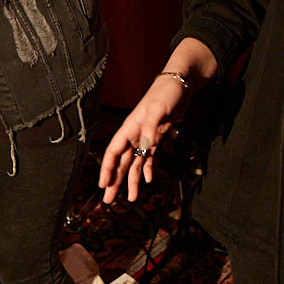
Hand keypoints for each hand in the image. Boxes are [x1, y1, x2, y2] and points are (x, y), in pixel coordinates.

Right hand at [98, 73, 189, 202]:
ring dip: (131, 180)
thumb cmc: (166, 93)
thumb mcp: (158, 110)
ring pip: (134, 163)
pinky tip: (146, 180)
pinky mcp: (156, 138)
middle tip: (108, 199)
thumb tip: (141, 148)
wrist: (180, 84)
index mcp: (130, 128)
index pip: (114, 151)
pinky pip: (148, 158)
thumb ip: (149, 129)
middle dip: (114, 181)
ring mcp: (145, 137)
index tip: (103, 184)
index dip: (107, 168)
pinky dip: (147, 169)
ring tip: (129, 198)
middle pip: (121, 162)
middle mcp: (135, 135)